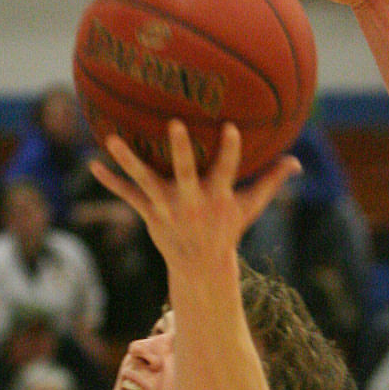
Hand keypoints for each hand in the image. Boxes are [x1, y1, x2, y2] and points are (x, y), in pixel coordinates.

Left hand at [88, 122, 298, 273]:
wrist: (199, 265)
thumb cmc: (227, 229)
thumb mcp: (250, 207)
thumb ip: (271, 182)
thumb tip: (296, 162)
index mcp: (217, 197)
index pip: (227, 169)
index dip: (230, 150)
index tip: (231, 127)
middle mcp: (191, 201)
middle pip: (185, 172)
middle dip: (181, 150)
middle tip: (175, 125)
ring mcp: (166, 207)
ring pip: (145, 180)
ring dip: (128, 161)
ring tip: (112, 140)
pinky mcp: (149, 212)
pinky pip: (127, 195)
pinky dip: (110, 182)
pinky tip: (92, 165)